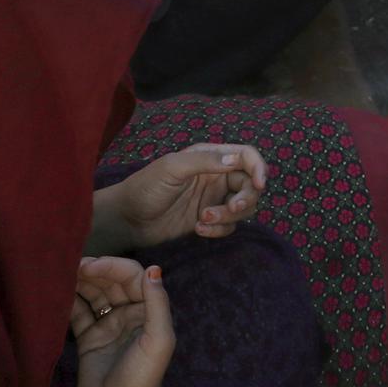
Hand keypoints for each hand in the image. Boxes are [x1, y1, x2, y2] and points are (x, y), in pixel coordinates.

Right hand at [70, 257, 174, 386]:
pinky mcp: (90, 337)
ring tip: (62, 275)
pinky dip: (69, 300)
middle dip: (94, 270)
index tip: (90, 266)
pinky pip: (79, 312)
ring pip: (94, 293)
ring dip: (80, 281)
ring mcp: (109, 325)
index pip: (132, 276)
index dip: (112, 265)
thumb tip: (154, 269)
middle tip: (72, 266)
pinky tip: (57, 292)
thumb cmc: (142, 379)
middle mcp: (130, 314)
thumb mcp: (158, 341)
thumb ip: (158, 304)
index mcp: (149, 311)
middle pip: (111, 281)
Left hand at [100, 144, 269, 250]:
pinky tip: (198, 229)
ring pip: (242, 208)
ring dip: (229, 216)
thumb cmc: (145, 187)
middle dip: (245, 198)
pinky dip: (219, 229)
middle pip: (250, 185)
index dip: (259, 167)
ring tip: (203, 220)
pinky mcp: (208, 220)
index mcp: (209, 157)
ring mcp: (213, 200)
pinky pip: (228, 226)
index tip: (260, 184)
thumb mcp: (172, 168)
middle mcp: (216, 177)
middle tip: (231, 208)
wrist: (127, 219)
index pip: (246, 156)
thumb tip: (237, 160)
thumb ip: (204, 161)